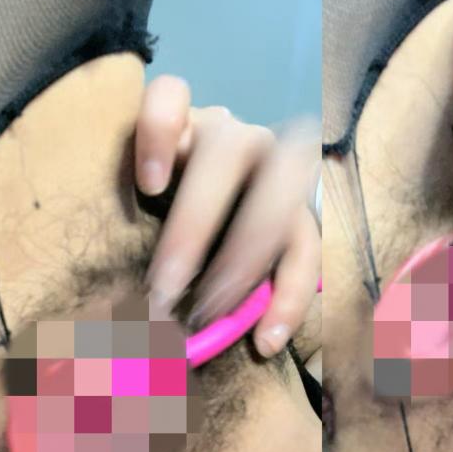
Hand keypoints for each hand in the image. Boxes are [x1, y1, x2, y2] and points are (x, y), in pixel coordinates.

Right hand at [135, 76, 321, 354]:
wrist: (162, 169)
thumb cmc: (206, 240)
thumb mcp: (228, 273)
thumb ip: (239, 305)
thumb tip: (242, 354)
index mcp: (290, 201)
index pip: (305, 246)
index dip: (291, 298)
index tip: (263, 345)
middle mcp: (266, 157)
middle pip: (272, 200)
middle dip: (238, 267)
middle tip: (198, 316)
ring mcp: (222, 127)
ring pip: (225, 155)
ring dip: (193, 228)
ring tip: (164, 281)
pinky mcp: (176, 106)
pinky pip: (170, 97)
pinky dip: (158, 136)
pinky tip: (147, 185)